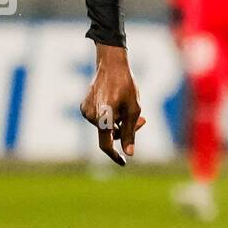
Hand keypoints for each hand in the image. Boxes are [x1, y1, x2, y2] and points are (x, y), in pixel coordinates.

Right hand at [80, 44, 145, 165]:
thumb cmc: (125, 85)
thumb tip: (129, 152)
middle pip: (110, 134)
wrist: (111, 65)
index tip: (123, 162)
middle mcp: (90, 116)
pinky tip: (116, 103)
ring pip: (105, 127)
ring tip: (129, 107)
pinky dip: (110, 117)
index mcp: (103, 117)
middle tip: (142, 120)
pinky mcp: (84, 107)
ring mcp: (86, 111)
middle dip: (126, 131)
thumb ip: (130, 132)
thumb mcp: (133, 109)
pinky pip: (99, 119)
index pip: (106, 145)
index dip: (115, 155)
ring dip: (119, 123)